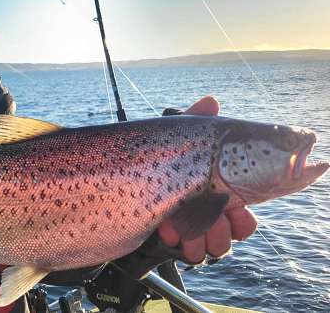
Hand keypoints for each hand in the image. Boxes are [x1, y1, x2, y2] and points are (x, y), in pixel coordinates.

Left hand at [157, 96, 257, 262]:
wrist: (108, 179)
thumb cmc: (150, 152)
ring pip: (209, 245)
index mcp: (212, 186)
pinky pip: (184, 249)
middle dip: (221, 230)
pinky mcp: (166, 236)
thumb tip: (211, 101)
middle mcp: (201, 208)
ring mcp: (184, 223)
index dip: (242, 219)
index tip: (238, 215)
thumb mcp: (175, 134)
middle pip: (226, 231)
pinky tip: (168, 231)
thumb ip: (193, 119)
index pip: (240, 212)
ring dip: (201, 238)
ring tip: (186, 230)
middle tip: (212, 225)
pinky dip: (179, 241)